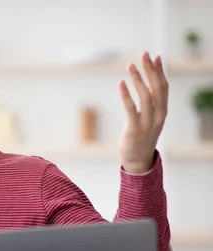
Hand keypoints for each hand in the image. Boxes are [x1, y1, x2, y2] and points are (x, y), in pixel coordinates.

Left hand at [118, 51, 168, 173]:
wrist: (138, 160)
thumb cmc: (141, 137)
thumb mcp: (150, 119)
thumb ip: (151, 104)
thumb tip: (147, 85)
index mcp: (162, 111)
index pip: (163, 87)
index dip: (159, 71)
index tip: (155, 56)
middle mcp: (158, 115)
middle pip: (157, 88)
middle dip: (150, 69)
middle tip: (143, 54)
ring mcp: (147, 123)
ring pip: (145, 96)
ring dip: (138, 79)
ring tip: (130, 65)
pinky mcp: (134, 129)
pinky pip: (131, 109)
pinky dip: (126, 95)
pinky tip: (121, 83)